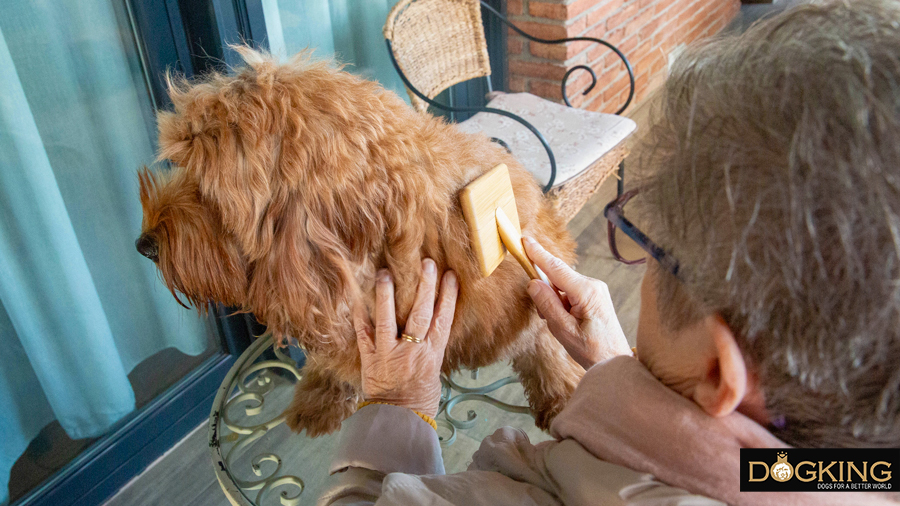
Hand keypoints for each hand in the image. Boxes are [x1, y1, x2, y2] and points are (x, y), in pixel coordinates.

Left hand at [352, 259, 457, 416]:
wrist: (399, 421)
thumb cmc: (420, 399)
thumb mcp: (434, 372)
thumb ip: (431, 347)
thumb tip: (433, 324)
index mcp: (432, 354)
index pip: (443, 319)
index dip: (448, 296)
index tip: (450, 275)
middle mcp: (412, 351)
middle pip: (420, 313)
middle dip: (425, 286)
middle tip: (426, 263)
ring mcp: (389, 354)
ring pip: (388, 319)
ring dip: (386, 294)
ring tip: (385, 272)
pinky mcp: (370, 360)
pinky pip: (363, 335)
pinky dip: (359, 316)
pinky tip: (357, 298)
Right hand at [523, 236, 631, 369]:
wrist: (616, 361)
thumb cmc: (592, 350)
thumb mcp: (563, 330)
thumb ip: (547, 304)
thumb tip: (533, 283)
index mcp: (586, 292)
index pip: (556, 268)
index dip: (537, 254)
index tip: (524, 240)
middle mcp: (593, 285)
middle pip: (558, 276)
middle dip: (545, 290)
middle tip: (546, 315)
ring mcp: (596, 289)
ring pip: (563, 285)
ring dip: (554, 300)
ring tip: (560, 325)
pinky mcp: (595, 295)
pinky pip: (570, 291)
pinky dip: (562, 302)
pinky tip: (566, 321)